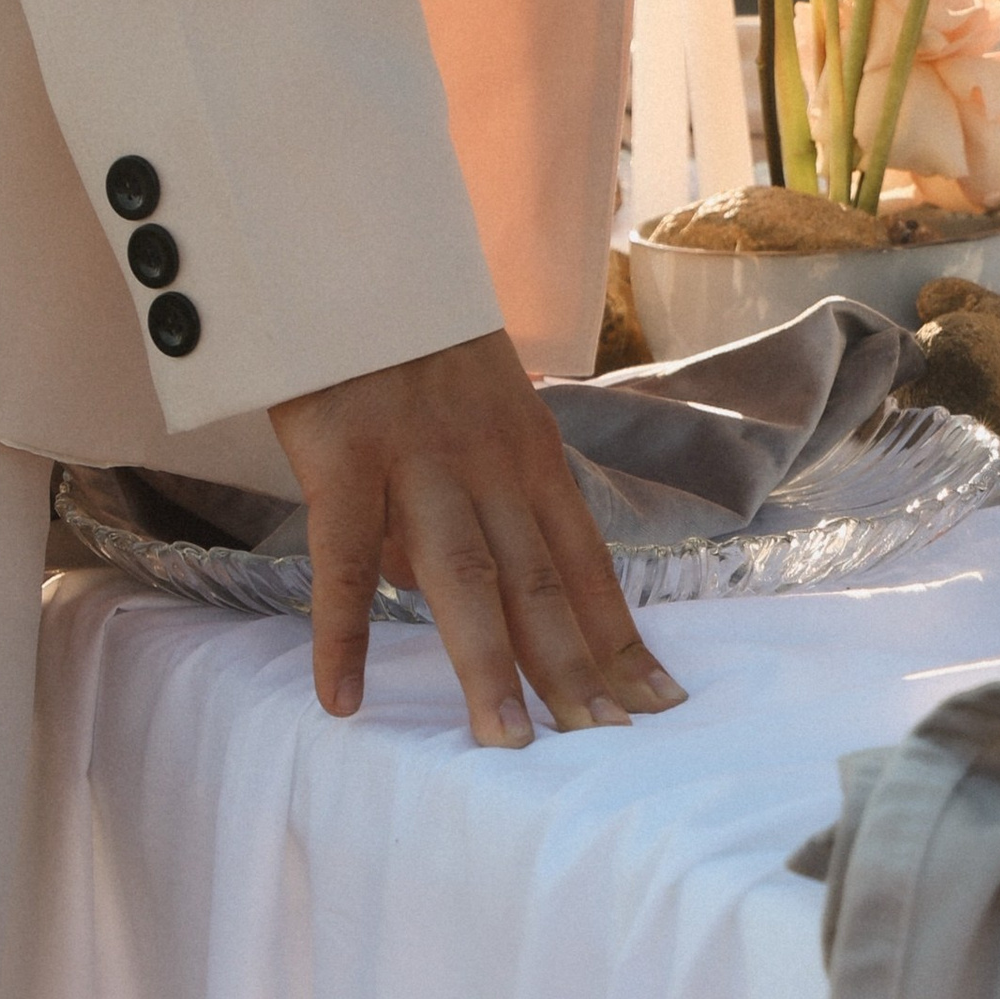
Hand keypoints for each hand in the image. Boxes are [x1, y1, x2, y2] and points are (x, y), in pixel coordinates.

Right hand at [271, 327, 687, 748]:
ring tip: (509, 743)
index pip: (586, 560)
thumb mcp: (474, 415)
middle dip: (576, 666)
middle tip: (607, 745)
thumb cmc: (413, 345)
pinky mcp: (348, 452)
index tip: (657, 702)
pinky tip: (342, 696)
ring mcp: (421, 459)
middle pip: (542, 578)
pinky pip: (343, 554)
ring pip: (465, 574)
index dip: (619, 633)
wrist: (358, 253)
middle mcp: (490, 462)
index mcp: (529, 453)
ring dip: (488, 662)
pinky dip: (344, 629)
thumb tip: (443, 590)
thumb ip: (471, 501)